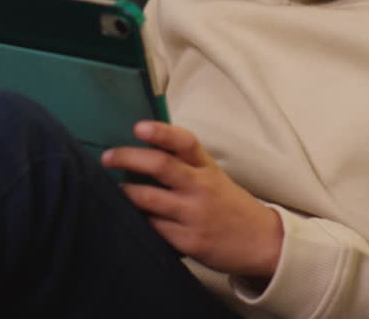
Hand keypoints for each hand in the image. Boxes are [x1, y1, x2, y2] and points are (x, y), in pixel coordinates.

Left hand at [102, 122, 282, 279]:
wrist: (261, 242)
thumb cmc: (229, 205)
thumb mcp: (213, 177)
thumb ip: (185, 164)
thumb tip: (142, 151)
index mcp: (207, 168)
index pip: (185, 142)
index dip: (161, 132)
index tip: (139, 127)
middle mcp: (201, 187)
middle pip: (160, 166)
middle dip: (128, 158)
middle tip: (107, 157)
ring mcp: (194, 215)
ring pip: (149, 199)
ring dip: (126, 193)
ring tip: (115, 190)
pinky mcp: (189, 241)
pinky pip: (153, 228)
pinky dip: (139, 220)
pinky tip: (129, 217)